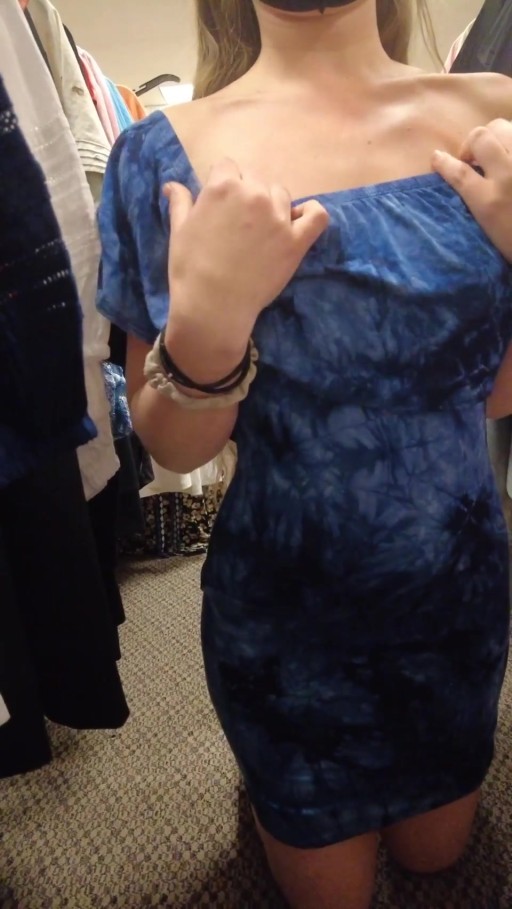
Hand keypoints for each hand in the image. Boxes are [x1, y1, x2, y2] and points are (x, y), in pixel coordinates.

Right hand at [163, 159, 328, 362]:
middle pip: (255, 179)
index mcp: (223, 186)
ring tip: (261, 230)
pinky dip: (311, 213)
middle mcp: (254, 195)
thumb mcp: (179, 231)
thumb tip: (172, 185)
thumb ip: (181, 203)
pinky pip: (316, 215)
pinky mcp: (296, 241)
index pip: (228, 167)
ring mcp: (279, 217)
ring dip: (272, 205)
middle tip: (239, 224)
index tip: (220, 206)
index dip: (222, 185)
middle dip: (246, 195)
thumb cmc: (190, 268)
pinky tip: (299, 221)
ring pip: (281, 194)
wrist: (213, 306)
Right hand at [432, 119, 511, 261]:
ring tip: (496, 152)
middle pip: (481, 137)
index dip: (444, 163)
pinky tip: (511, 155)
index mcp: (490, 200)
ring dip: (495, 136)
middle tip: (473, 160)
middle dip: (472, 144)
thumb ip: (480, 205)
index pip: (460, 172)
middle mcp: (507, 174)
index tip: (437, 159)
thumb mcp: (492, 231)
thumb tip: (470, 184)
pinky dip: (511, 142)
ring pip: (504, 127)